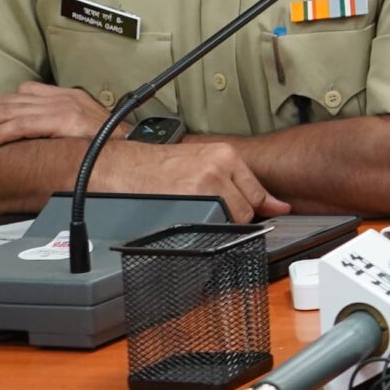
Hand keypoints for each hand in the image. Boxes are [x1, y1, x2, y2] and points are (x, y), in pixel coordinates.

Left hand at [0, 81, 105, 148]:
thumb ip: (55, 120)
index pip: (16, 95)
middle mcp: (58, 97)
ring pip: (8, 112)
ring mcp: (60, 107)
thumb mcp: (81, 124)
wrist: (132, 145)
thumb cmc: (108, 141)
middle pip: (7, 101)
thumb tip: (27, 123)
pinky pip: (22, 126)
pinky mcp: (61, 120)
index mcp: (62, 96)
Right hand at [89, 139, 286, 223]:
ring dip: (221, 226)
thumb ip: (233, 179)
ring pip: (232, 221)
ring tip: (197, 219)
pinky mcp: (190, 206)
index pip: (257, 190)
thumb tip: (272, 205)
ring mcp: (206, 188)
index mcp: (225, 155)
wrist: (118, 167)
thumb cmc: (153, 165)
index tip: (270, 215)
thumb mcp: (200, 161)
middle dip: (236, 218)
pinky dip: (206, 234)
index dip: (261, 207)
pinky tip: (190, 225)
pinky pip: (213, 230)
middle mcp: (219, 169)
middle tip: (214, 217)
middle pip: (247, 208)